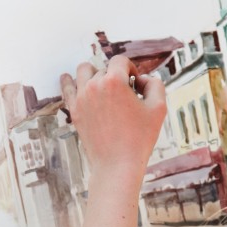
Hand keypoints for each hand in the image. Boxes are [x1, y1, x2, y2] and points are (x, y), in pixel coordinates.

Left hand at [61, 55, 166, 183]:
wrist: (117, 165)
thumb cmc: (140, 138)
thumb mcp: (159, 108)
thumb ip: (154, 84)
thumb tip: (142, 79)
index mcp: (114, 81)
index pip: (120, 61)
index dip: (131, 68)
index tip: (136, 83)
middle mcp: (94, 86)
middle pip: (104, 68)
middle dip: (116, 77)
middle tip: (125, 95)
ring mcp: (81, 98)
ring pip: (84, 71)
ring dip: (95, 74)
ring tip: (104, 87)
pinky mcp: (74, 111)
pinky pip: (67, 88)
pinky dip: (68, 81)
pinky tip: (69, 78)